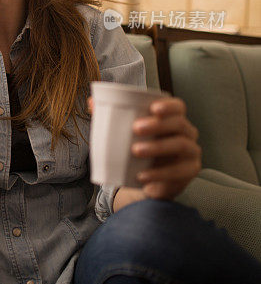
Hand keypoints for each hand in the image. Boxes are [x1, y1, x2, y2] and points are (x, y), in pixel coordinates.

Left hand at [87, 95, 201, 200]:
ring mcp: (191, 153)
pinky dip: (159, 174)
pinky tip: (142, 176)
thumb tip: (91, 102)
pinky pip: (178, 172)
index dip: (168, 106)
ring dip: (158, 147)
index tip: (153, 108)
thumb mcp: (125, 134)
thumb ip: (111, 117)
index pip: (178, 106)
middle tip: (135, 128)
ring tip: (135, 151)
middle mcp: (187, 133)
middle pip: (179, 124)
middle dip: (158, 125)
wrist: (147, 181)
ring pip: (180, 145)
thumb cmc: (139, 151)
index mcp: (173, 119)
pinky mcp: (189, 172)